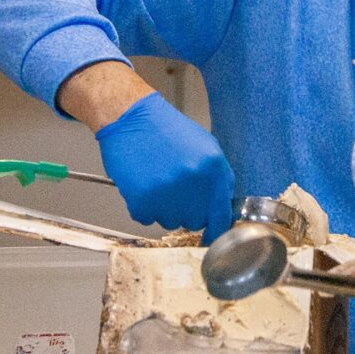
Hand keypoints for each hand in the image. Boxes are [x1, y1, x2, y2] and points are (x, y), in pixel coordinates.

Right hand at [93, 92, 236, 237]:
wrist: (131, 118)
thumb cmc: (167, 130)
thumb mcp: (206, 146)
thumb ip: (219, 179)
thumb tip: (222, 209)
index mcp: (213, 169)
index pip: (221, 215)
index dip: (215, 229)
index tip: (210, 235)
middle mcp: (193, 183)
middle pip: (195, 221)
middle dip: (186, 211)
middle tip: (174, 190)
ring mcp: (167, 193)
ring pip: (171, 222)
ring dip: (164, 209)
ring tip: (157, 182)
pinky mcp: (142, 200)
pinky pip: (147, 219)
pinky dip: (144, 207)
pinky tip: (143, 185)